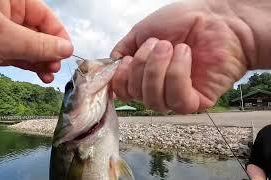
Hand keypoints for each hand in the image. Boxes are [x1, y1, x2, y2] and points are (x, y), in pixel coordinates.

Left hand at [0, 0, 72, 82]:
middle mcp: (4, 12)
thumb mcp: (1, 38)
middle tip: (54, 67)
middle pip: (38, 31)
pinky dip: (28, 64)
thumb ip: (37, 44)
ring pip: (28, 45)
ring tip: (48, 75)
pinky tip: (38, 74)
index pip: (44, 15)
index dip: (58, 34)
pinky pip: (16, 54)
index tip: (67, 53)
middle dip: (49, 50)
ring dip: (41, 60)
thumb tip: (66, 48)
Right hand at [111, 0, 255, 113]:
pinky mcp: (195, 101)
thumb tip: (112, 65)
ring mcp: (175, 96)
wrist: (217, 18)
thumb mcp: (142, 31)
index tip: (128, 60)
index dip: (121, 80)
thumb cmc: (183, 21)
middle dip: (143, 66)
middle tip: (159, 44)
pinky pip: (176, 99)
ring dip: (158, 70)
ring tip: (172, 47)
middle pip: (136, 96)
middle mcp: (158, 88)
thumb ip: (123, 50)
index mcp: (144, 74)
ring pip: (154, 100)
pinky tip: (184, 55)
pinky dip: (177, 74)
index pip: (124, 92)